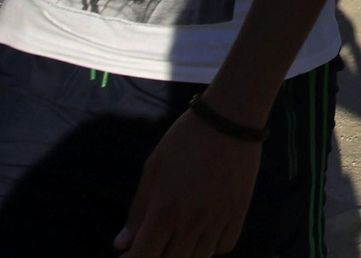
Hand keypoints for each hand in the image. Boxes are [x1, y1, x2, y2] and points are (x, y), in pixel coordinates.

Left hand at [116, 111, 260, 256]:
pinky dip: (211, 248)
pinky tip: (202, 235)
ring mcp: (218, 219)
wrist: (229, 118)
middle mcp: (192, 221)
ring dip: (183, 255)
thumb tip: (121, 244)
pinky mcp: (239, 212)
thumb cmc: (184, 139)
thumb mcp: (153, 168)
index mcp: (166, 210)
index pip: (144, 256)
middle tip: (153, 244)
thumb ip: (138, 210)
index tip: (130, 254)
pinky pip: (225, 246)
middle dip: (156, 257)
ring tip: (175, 243)